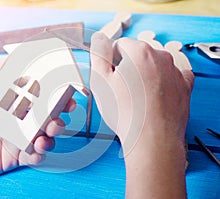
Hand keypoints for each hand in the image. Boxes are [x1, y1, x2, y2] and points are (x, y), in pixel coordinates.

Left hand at [0, 59, 74, 179]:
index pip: (38, 97)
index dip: (54, 94)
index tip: (65, 92)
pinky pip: (35, 156)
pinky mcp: (15, 157)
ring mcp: (18, 139)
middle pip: (47, 117)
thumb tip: (10, 58)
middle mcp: (18, 121)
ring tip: (43, 137)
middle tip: (58, 118)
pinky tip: (34, 151)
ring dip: (52, 136)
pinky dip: (40, 154)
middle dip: (59, 117)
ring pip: (46, 136)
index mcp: (11, 104)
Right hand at [90, 32, 193, 198]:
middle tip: (123, 90)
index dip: (111, 61)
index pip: (120, 45)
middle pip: (137, 55)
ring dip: (144, 76)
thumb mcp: (100, 81)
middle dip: (128, 68)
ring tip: (138, 98)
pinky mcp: (183, 86)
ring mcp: (175, 72)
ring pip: (153, 66)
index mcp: (140, 52)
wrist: (152, 140)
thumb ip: (98, 54)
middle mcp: (161, 57)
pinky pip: (170, 77)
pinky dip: (162, 83)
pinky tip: (153, 97)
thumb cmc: (125, 113)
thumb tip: (99, 38)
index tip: (112, 78)